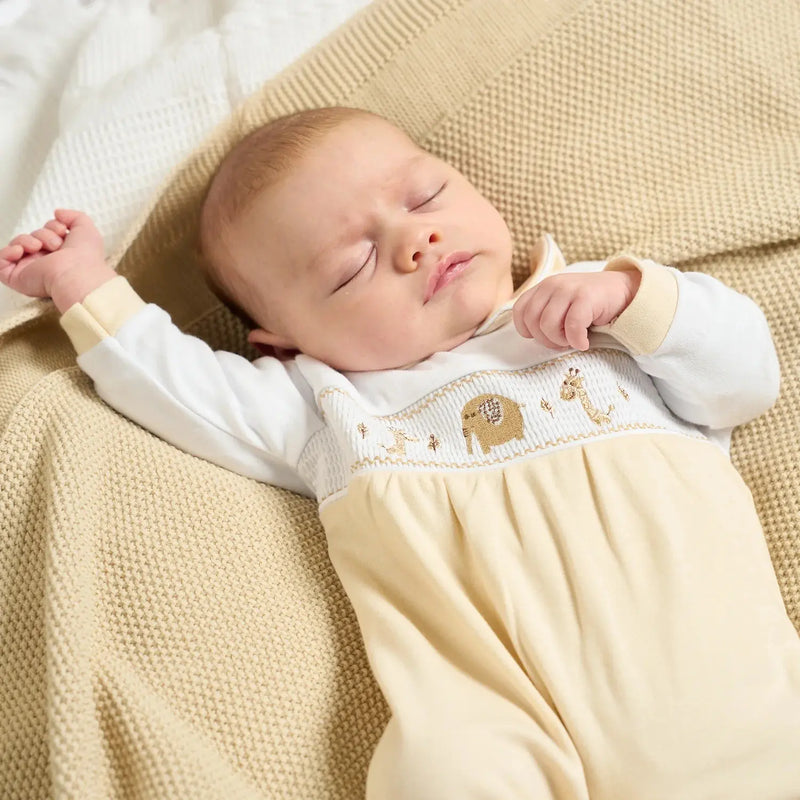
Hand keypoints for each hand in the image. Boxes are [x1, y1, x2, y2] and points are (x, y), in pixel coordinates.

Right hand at [0, 209, 113, 311]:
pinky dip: (6, 253)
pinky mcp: (18, 279)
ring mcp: (31, 271)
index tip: (62, 231)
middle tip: (55, 244)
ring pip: (16, 246)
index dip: (52, 227)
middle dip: (43, 234)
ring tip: (38, 247)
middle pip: (32, 237)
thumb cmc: (86, 256)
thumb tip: (58, 213)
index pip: (47, 233)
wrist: (76, 273)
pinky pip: (0, 263)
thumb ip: (74, 216)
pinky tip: (20, 251)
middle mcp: (46, 262)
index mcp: (61, 254)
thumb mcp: (86, 229)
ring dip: (26, 240)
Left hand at [512, 269, 640, 350]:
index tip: (544, 336)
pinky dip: (577, 340)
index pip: (520, 311)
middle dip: (545, 339)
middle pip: (532, 321)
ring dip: (560, 340)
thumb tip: (532, 337)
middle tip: (562, 342)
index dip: (527, 330)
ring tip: (573, 340)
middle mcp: (552, 284)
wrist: (622, 291)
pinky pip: (572, 326)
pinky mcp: (585, 297)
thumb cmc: (589, 304)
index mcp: (543, 287)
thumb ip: (544, 314)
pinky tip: (584, 342)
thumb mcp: (561, 305)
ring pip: (548, 324)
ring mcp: (568, 289)